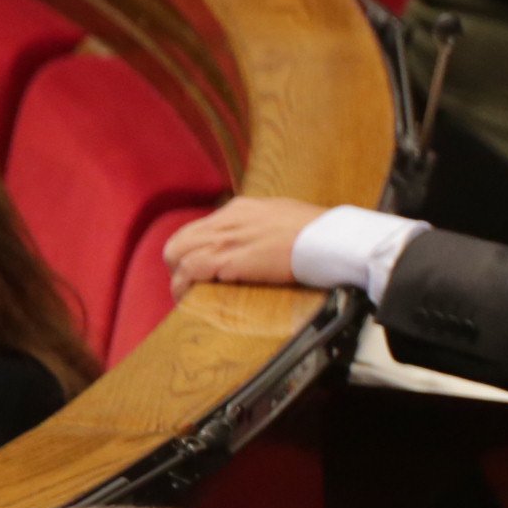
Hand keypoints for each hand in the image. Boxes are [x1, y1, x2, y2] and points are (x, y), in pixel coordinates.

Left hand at [163, 198, 326, 294]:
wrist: (330, 238)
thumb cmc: (320, 231)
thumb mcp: (286, 217)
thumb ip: (267, 226)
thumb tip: (266, 240)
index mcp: (241, 208)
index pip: (202, 228)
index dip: (197, 250)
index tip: (204, 267)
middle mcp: (227, 220)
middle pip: (181, 240)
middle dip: (180, 264)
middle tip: (191, 284)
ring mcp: (226, 238)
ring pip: (177, 255)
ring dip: (179, 278)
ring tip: (188, 296)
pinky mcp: (228, 258)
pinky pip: (189, 271)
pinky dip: (184, 286)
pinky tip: (190, 298)